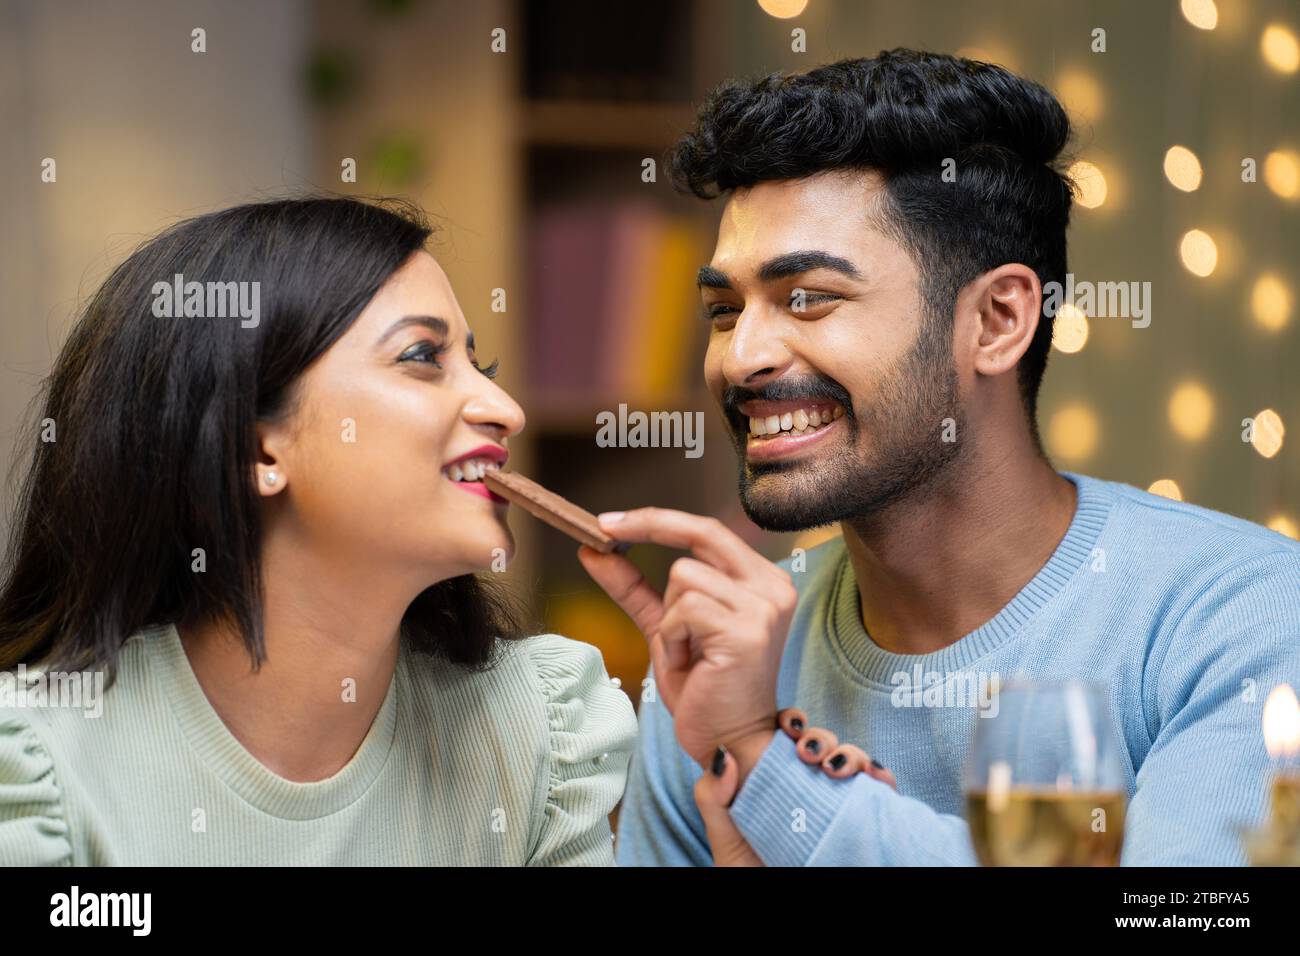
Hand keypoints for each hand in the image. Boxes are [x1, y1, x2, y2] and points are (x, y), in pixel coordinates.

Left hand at [578, 508, 796, 772]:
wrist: (728, 743)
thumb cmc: (704, 688)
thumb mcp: (664, 628)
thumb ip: (635, 588)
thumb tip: (594, 551)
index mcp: (761, 580)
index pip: (708, 530)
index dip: (658, 519)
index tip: (610, 521)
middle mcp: (772, 586)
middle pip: (700, 533)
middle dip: (647, 525)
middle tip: (603, 532)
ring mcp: (763, 607)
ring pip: (684, 575)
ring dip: (668, 619)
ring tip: (686, 654)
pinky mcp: (747, 631)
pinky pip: (683, 610)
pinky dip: (672, 639)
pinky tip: (689, 665)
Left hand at [693, 709, 895, 865]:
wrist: (775, 901)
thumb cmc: (748, 870)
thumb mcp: (724, 836)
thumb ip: (713, 797)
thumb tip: (723, 753)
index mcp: (775, 781)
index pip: (787, 737)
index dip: (791, 721)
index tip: (788, 724)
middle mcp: (807, 787)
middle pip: (822, 744)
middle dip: (819, 736)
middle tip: (807, 751)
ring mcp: (834, 802)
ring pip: (850, 761)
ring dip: (848, 752)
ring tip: (834, 767)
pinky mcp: (860, 819)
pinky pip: (879, 790)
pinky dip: (881, 775)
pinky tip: (874, 776)